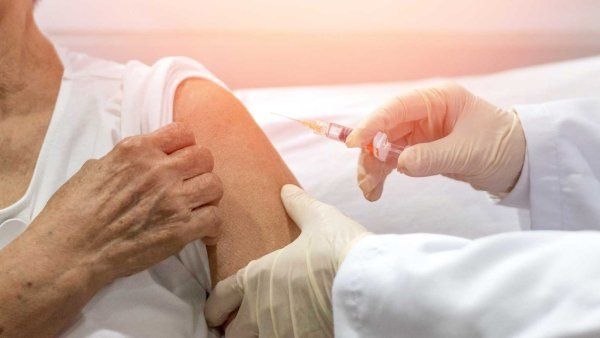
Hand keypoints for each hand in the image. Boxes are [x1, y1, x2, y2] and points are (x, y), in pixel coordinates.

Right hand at [24, 122, 222, 284]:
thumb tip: (137, 163)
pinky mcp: (180, 230)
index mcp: (136, 150)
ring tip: (198, 206)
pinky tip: (203, 232)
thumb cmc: (72, 213)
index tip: (181, 159)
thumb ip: (123, 161)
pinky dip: (212, 227)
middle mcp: (158, 170)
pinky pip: (215, 219)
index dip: (185, 146)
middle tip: (191, 184)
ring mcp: (172, 200)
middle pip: (204, 157)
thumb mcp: (94, 169)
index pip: (182, 132)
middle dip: (200, 170)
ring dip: (208, 196)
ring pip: (215, 185)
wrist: (69, 252)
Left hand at [205, 185, 369, 337]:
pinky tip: (299, 332)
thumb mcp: (318, 218)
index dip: (215, 307)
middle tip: (245, 327)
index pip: (222, 297)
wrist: (367, 281)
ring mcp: (281, 331)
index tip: (215, 313)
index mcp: (259, 277)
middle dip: (237, 330)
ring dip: (261, 336)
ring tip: (272, 330)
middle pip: (235, 333)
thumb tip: (287, 190)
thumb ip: (299, 205)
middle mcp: (262, 309)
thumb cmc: (338, 247)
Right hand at [345, 82, 525, 199]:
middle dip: (370, 155)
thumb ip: (432, 157)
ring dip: (373, 168)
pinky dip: (383, 175)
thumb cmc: (502, 146)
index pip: (396, 108)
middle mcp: (424, 112)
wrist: (521, 162)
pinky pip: (393, 160)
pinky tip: (376, 190)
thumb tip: (399, 165)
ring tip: (370, 192)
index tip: (354, 143)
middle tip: (365, 180)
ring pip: (384, 147)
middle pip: (384, 130)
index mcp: (437, 99)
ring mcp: (421, 132)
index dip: (372, 125)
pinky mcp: (421, 150)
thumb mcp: (468, 151)